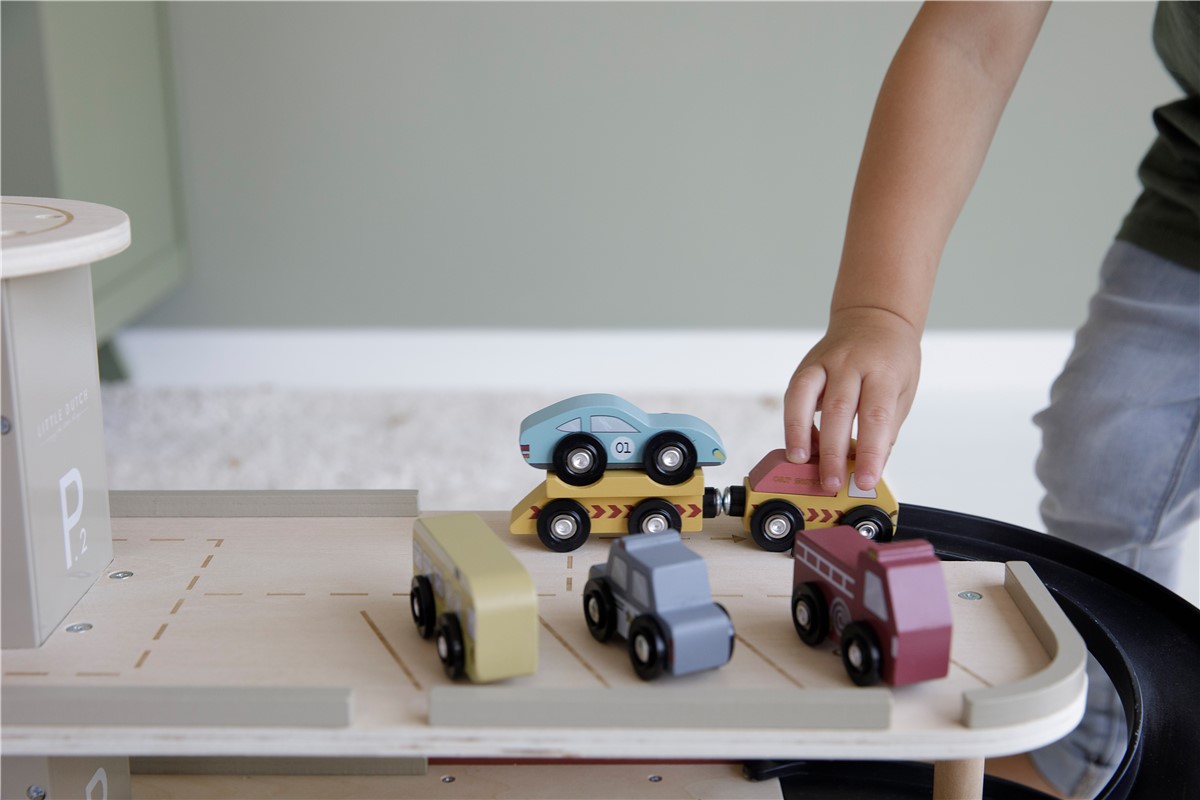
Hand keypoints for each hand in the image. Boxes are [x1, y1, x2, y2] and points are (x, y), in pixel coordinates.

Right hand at [784, 307, 920, 491]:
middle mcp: (851, 363)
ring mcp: (824, 361)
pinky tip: (800, 444)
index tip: (865, 480)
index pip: (876, 416)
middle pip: (838, 410)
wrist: (874, 317)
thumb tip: (867, 467)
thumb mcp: (903, 391)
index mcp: (883, 370)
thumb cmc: (892, 359)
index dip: (869, 451)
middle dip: (832, 451)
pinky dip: (794, 421)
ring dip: (799, 432)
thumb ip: (885, 428)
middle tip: (830, 482)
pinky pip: (794, 395)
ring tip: (799, 460)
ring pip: (804, 396)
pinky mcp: (806, 366)